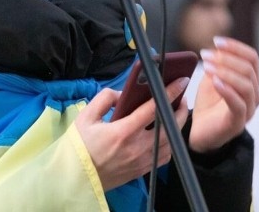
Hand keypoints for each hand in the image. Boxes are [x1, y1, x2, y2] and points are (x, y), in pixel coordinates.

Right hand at [75, 76, 189, 190]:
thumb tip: (123, 94)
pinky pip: (164, 157)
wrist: (75, 177)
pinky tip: (166, 135)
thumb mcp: (86, 116)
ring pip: (170, 143)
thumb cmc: (80, 146)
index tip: (181, 82)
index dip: (170, 93)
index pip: (153, 108)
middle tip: (182, 98)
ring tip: (175, 114)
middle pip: (170, 127)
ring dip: (176, 127)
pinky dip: (170, 144)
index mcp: (123, 131)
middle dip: (180, 110)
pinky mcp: (142, 171)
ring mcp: (142, 161)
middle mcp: (137, 147)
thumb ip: (105, 99)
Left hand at [189, 37, 258, 152]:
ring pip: (247, 86)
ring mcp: (249, 109)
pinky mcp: (238, 122)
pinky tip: (215, 81)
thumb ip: (217, 64)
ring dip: (226, 72)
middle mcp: (254, 94)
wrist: (200, 130)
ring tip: (207, 66)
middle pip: (249, 70)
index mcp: (250, 80)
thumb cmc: (208, 103)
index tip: (216, 41)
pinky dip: (227, 90)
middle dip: (226, 58)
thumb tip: (218, 47)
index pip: (252, 58)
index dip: (236, 47)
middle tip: (205, 55)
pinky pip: (239, 104)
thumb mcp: (211, 78)